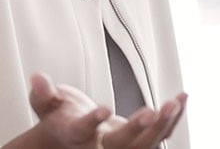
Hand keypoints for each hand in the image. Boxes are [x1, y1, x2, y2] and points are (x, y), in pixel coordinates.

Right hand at [27, 72, 186, 148]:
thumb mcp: (45, 103)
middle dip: (137, 128)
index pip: (82, 131)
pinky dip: (172, 118)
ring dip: (163, 123)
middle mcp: (100, 145)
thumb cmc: (60, 117)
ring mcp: (122, 146)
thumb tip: (37, 78)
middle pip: (120, 144)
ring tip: (176, 101)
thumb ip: (43, 92)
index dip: (92, 122)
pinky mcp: (139, 140)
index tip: (105, 109)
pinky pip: (159, 134)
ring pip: (145, 143)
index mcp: (75, 134)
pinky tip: (182, 98)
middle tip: (152, 111)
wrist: (70, 138)